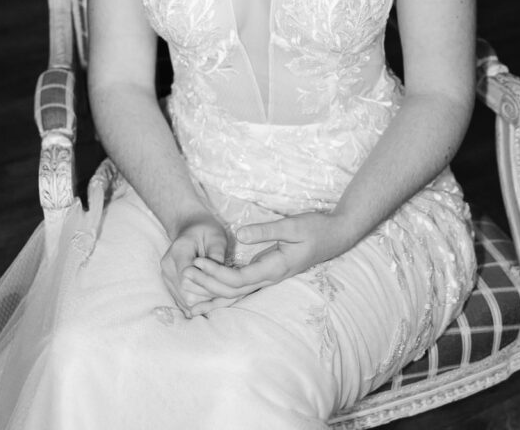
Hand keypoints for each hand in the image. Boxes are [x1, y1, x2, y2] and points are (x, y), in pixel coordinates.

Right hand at [160, 214, 228, 316]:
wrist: (190, 227)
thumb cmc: (206, 230)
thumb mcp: (216, 236)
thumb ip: (217, 254)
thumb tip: (222, 274)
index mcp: (178, 251)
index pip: (188, 278)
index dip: (206, 284)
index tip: (223, 283)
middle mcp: (168, 266)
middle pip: (187, 293)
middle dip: (208, 295)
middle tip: (226, 290)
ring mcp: (167, 277)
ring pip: (185, 301)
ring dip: (205, 301)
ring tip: (220, 292)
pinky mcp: (170, 284)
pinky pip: (184, 301)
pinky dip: (199, 302)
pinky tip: (211, 295)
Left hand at [184, 212, 347, 315]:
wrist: (336, 236)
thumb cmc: (315, 228)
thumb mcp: (292, 225)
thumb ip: (266, 230)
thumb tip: (240, 234)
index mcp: (275, 268)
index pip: (238, 279)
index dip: (216, 273)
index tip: (197, 263)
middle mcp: (270, 278)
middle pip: (233, 291)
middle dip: (207, 286)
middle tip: (183, 277)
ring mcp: (269, 278)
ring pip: (237, 293)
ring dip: (213, 292)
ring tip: (188, 291)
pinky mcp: (268, 273)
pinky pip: (242, 287)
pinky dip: (224, 289)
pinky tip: (209, 289)